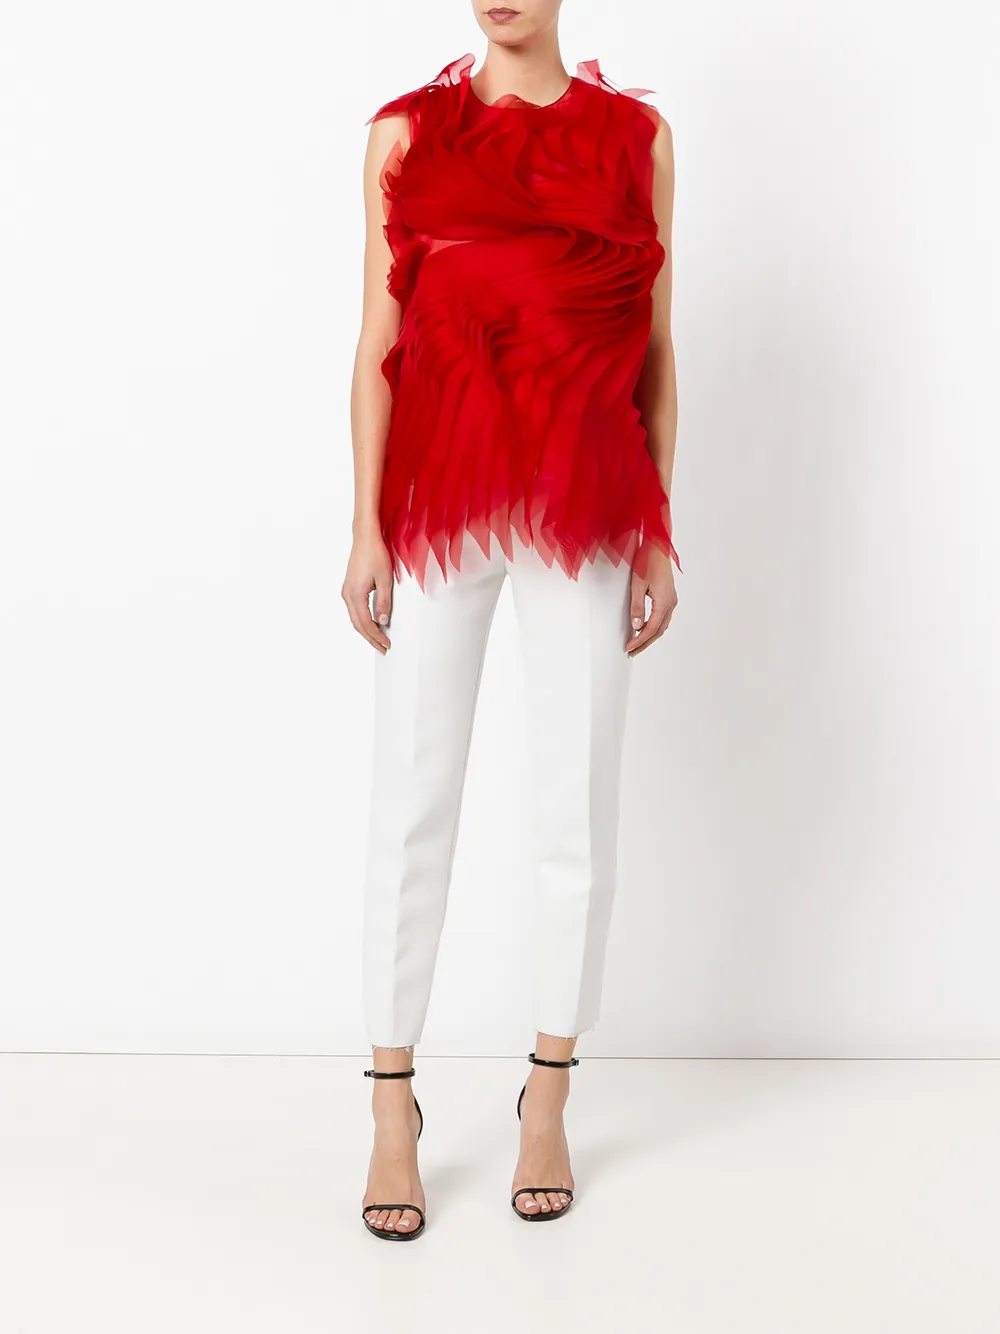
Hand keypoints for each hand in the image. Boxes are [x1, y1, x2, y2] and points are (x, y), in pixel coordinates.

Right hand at [342, 529, 394, 653]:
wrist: (365, 538)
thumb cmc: (375, 554)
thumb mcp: (385, 580)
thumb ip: (384, 602)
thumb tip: (383, 621)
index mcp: (355, 595)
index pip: (366, 623)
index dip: (376, 636)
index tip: (386, 644)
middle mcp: (348, 595)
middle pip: (358, 624)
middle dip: (370, 638)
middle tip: (383, 648)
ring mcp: (347, 591)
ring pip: (355, 618)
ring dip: (366, 630)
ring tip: (378, 639)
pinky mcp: (350, 587)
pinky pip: (354, 609)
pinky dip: (362, 620)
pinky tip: (371, 623)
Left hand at [626, 543, 677, 654]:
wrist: (657, 546)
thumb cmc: (647, 561)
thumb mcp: (637, 584)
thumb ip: (637, 606)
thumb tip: (636, 626)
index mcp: (664, 602)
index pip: (651, 628)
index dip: (640, 640)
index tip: (629, 647)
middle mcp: (671, 603)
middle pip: (658, 630)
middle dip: (645, 642)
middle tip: (632, 651)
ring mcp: (671, 599)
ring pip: (662, 625)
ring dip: (650, 635)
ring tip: (636, 643)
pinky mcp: (668, 596)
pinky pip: (662, 617)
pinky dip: (653, 626)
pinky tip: (643, 627)